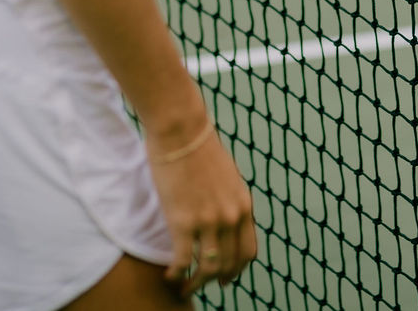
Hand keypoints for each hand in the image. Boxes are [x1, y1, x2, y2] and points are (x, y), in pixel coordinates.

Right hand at [147, 122, 257, 292]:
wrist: (182, 130)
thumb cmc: (198, 147)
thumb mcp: (227, 177)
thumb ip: (228, 200)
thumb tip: (222, 216)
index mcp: (243, 205)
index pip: (248, 251)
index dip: (237, 270)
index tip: (226, 279)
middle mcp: (231, 217)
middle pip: (230, 265)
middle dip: (216, 281)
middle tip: (201, 286)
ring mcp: (209, 221)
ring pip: (208, 269)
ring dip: (195, 284)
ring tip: (183, 288)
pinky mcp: (183, 221)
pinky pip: (183, 261)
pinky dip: (176, 274)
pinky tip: (169, 276)